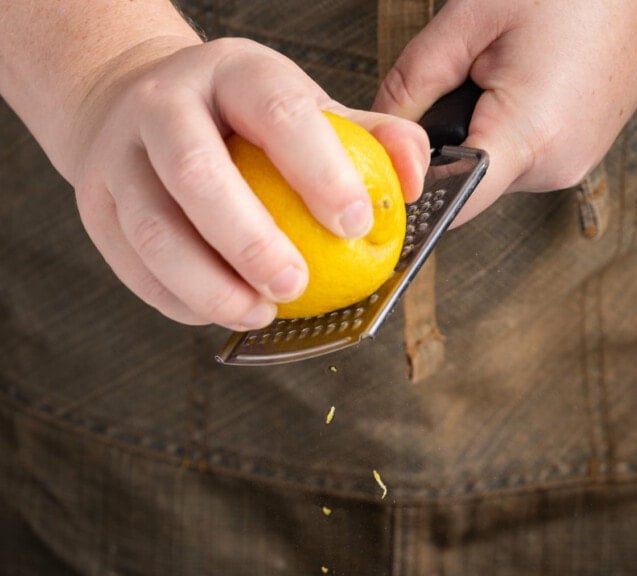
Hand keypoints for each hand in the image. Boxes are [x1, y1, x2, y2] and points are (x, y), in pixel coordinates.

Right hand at [67, 38, 429, 329]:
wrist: (139, 107)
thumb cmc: (242, 124)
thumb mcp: (305, 111)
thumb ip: (368, 140)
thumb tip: (414, 180)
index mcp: (230, 73)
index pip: (276, 110)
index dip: (320, 170)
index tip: (357, 226)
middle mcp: (163, 105)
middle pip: (196, 173)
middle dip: (250, 240)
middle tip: (296, 287)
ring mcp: (118, 157)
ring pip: (154, 231)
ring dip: (210, 287)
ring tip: (260, 313)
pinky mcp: (94, 207)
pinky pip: (136, 269)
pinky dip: (182, 303)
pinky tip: (222, 313)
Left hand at [373, 0, 636, 224]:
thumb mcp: (473, 16)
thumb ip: (414, 80)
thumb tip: (378, 131)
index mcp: (529, 136)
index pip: (451, 202)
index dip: (413, 194)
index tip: (385, 181)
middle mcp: (554, 166)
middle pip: (466, 182)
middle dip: (446, 139)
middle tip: (463, 75)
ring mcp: (571, 163)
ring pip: (493, 167)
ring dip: (479, 127)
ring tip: (505, 66)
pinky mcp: (579, 152)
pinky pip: (521, 154)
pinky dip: (506, 124)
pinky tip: (525, 77)